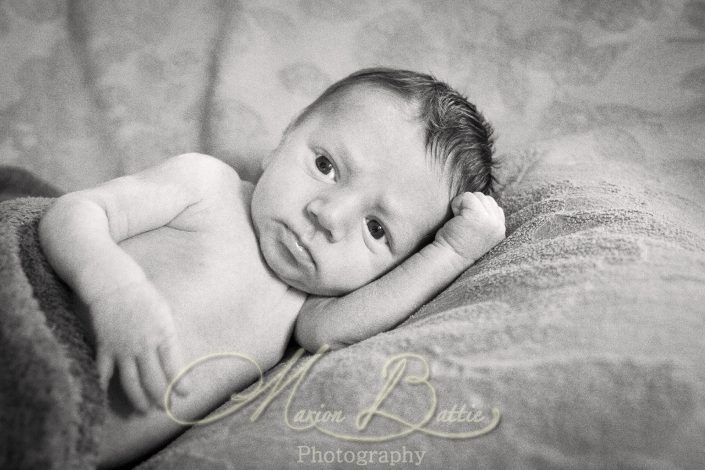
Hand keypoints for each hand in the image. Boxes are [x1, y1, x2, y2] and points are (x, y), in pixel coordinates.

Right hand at [89, 279, 186, 412]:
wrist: (116, 285)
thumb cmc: (145, 298)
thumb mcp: (165, 314)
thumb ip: (169, 338)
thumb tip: (175, 363)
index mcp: (163, 335)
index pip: (174, 367)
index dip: (179, 384)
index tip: (184, 395)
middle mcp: (143, 346)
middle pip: (153, 380)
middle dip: (161, 398)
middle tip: (166, 408)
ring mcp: (123, 349)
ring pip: (131, 383)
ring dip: (138, 400)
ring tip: (143, 410)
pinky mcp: (105, 348)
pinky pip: (104, 372)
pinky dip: (104, 386)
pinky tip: (107, 397)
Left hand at [434, 192, 504, 267]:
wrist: (449, 259)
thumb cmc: (458, 247)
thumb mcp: (479, 234)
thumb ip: (487, 220)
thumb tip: (484, 200)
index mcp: (500, 231)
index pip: (495, 208)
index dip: (478, 211)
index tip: (468, 225)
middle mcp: (498, 226)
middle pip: (486, 199)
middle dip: (471, 206)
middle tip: (462, 223)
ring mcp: (489, 220)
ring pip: (477, 196)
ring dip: (464, 205)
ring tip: (459, 221)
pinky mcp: (476, 215)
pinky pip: (467, 196)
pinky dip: (457, 203)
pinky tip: (455, 217)